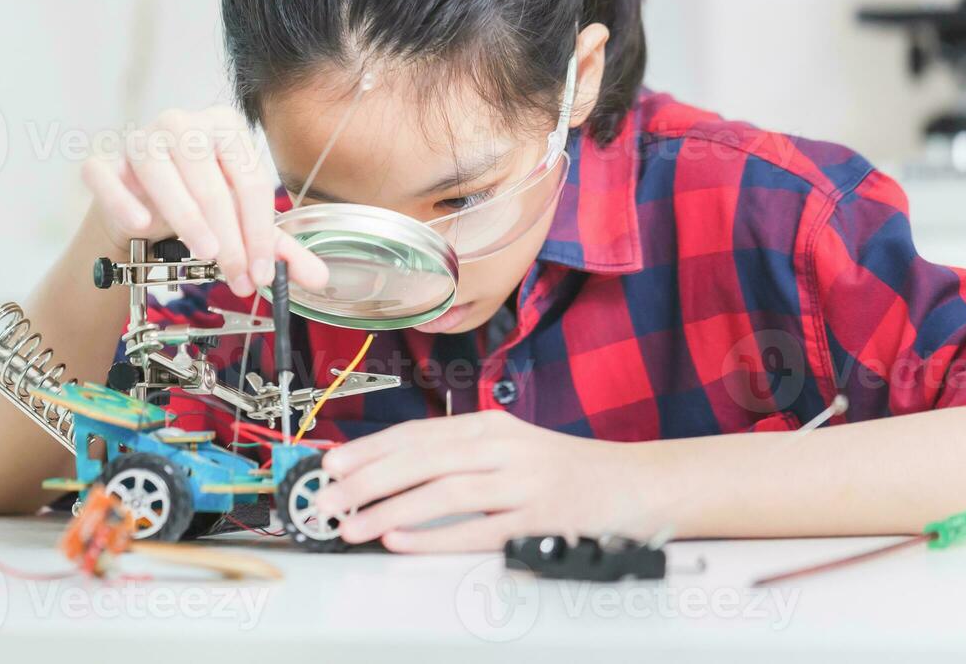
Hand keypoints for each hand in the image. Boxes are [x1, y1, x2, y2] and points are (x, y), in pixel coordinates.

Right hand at [81, 106, 326, 297]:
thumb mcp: (242, 223)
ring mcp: (140, 139)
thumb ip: (279, 248)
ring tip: (206, 255)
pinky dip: (124, 201)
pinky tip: (143, 224)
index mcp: (225, 127)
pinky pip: (107, 176)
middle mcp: (182, 123)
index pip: (250, 182)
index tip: (262, 272)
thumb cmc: (198, 204)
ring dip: (188, 219)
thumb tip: (319, 279)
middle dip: (229, 237)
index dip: (259, 232)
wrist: (142, 207)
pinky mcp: (103, 160)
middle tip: (238, 277)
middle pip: (211, 182)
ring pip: (162, 175)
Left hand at [314, 411, 656, 552]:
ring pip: (442, 491)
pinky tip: (403, 539)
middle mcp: (503, 447)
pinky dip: (436, 535)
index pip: (417, 433)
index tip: (333, 464)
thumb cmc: (568, 471)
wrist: (637, 485)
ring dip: (390, 508)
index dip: (370, 449)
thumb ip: (460, 455)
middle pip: (421, 459)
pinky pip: (478, 529)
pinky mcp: (538, 518)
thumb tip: (396, 472)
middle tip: (328, 497)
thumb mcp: (512, 448)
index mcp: (490, 426)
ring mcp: (523, 482)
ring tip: (353, 524)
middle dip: (367, 479)